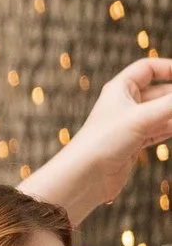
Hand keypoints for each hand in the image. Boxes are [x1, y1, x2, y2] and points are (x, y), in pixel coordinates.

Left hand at [21, 56, 171, 224]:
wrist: (83, 177)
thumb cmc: (104, 141)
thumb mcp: (143, 118)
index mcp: (120, 89)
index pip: (147, 69)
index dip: (170, 68)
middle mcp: (124, 104)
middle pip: (161, 92)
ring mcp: (130, 125)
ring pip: (163, 113)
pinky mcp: (135, 144)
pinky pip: (161, 130)